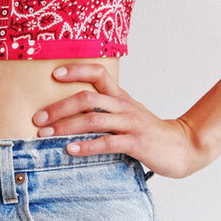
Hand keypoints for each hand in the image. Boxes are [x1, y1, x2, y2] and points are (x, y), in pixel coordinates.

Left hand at [33, 64, 203, 178]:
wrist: (182, 147)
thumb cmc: (148, 132)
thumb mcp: (127, 114)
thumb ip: (105, 111)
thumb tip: (71, 112)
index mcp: (121, 97)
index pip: (98, 73)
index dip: (76, 70)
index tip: (54, 73)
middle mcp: (124, 106)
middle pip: (87, 98)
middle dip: (59, 107)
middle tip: (37, 118)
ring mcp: (131, 124)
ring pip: (93, 120)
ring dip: (66, 127)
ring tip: (45, 134)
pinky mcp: (136, 143)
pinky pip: (107, 142)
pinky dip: (86, 146)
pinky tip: (70, 150)